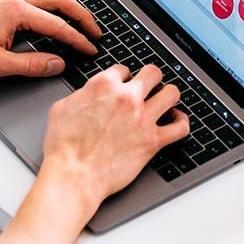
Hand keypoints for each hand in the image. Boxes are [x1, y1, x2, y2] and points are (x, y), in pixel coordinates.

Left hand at [0, 0, 102, 79]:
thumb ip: (32, 65)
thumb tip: (57, 63)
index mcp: (15, 10)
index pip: (57, 24)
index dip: (78, 38)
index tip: (90, 48)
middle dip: (81, 15)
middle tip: (95, 30)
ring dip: (66, 2)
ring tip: (79, 17)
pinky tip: (49, 8)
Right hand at [40, 64, 190, 204]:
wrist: (74, 174)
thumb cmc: (64, 147)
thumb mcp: (61, 108)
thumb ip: (81, 95)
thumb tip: (88, 94)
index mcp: (103, 86)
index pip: (123, 69)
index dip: (123, 77)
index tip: (124, 84)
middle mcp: (127, 98)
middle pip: (152, 73)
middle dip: (151, 78)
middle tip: (149, 86)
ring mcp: (143, 118)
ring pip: (171, 94)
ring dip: (169, 95)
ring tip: (166, 100)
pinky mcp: (153, 141)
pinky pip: (180, 127)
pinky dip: (182, 122)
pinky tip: (177, 121)